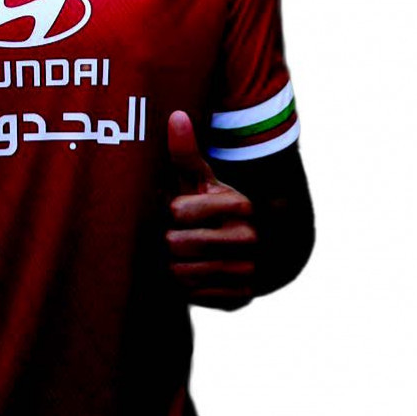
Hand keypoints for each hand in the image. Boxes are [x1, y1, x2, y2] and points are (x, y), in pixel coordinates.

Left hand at [166, 110, 256, 309]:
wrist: (236, 250)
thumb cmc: (206, 205)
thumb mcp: (198, 179)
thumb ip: (185, 152)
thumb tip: (177, 116)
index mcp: (241, 204)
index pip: (177, 210)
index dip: (168, 210)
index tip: (175, 209)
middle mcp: (250, 239)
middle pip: (176, 243)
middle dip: (166, 240)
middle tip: (171, 235)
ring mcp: (248, 271)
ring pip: (181, 272)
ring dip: (171, 265)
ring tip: (179, 253)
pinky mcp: (240, 299)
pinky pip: (191, 295)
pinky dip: (184, 287)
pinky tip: (191, 272)